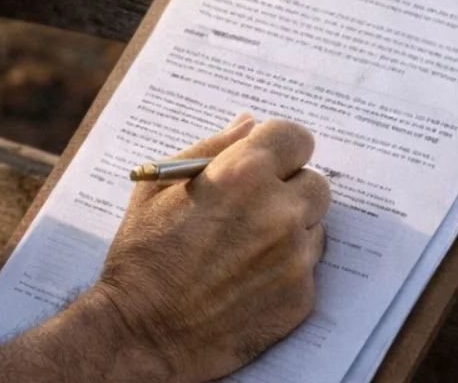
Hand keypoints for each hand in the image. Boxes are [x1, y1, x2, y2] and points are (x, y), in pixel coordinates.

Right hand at [79, 116, 331, 381]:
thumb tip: (249, 124)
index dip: (280, 149)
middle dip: (289, 190)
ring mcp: (294, 257)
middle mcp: (279, 211)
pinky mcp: (301, 297)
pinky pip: (307, 269)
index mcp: (244, 173)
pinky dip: (285, 270)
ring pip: (313, 227)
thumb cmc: (143, 254)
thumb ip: (212, 147)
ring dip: (290, 231)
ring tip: (244, 249)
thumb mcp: (161, 186)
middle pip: (315, 183)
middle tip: (253, 209)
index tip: (268, 162)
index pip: (297, 137)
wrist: (141, 333)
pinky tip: (247, 279)